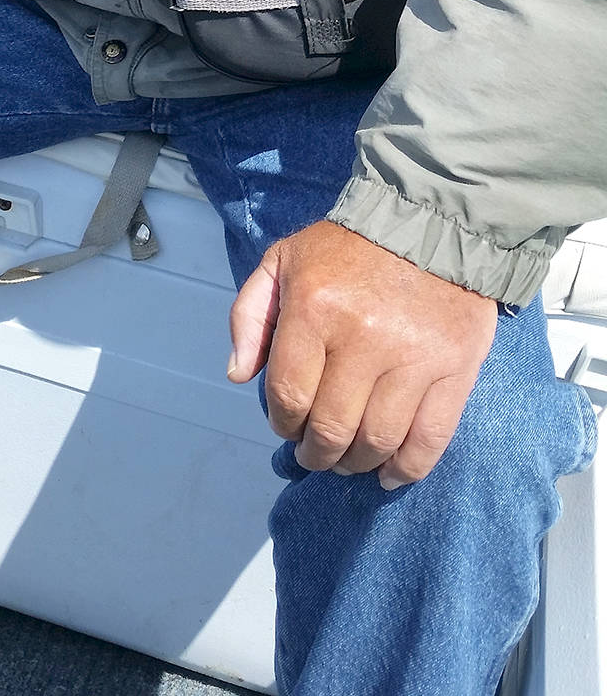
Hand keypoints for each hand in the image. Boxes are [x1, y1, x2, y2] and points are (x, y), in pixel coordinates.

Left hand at [228, 219, 496, 487]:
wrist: (430, 222)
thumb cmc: (348, 246)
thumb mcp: (283, 260)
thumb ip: (250, 315)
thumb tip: (239, 375)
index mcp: (314, 308)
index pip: (288, 395)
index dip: (283, 423)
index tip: (287, 427)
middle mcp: (363, 337)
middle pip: (331, 427)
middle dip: (316, 453)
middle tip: (315, 454)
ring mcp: (413, 357)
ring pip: (377, 440)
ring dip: (356, 464)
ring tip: (349, 461)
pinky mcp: (456, 369)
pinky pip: (429, 439)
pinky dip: (407, 469)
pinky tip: (390, 473)